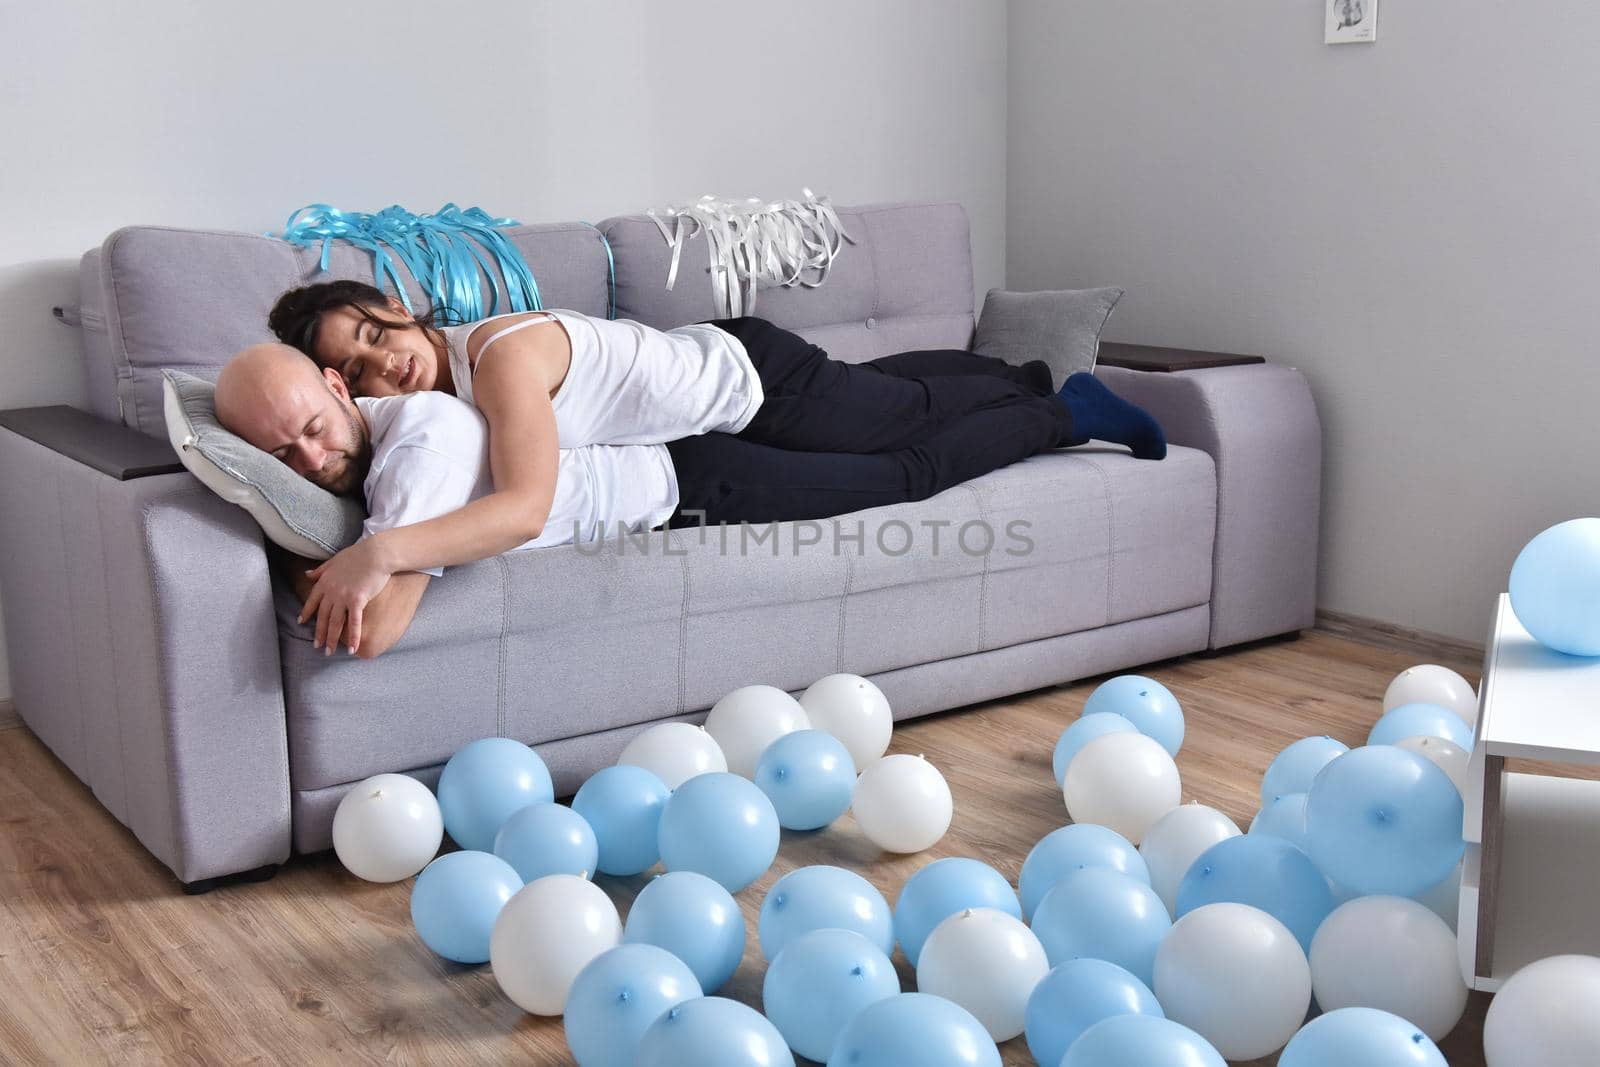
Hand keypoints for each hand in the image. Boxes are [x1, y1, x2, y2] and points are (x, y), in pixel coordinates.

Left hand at [298, 538, 393, 655]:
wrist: (376, 553)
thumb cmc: (358, 554)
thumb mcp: (334, 560)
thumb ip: (320, 570)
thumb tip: (306, 574)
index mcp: (325, 581)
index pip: (312, 600)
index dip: (306, 612)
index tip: (301, 622)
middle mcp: (331, 591)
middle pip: (323, 616)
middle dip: (319, 632)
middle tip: (317, 646)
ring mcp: (343, 597)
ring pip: (335, 622)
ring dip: (332, 639)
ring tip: (329, 652)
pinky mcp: (358, 600)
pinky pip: (354, 622)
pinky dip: (352, 636)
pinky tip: (352, 649)